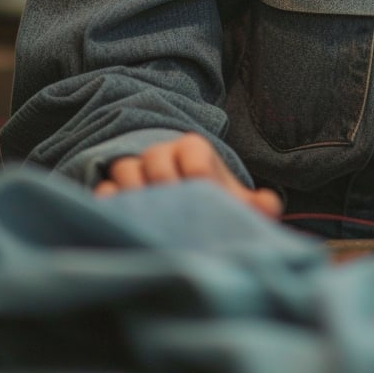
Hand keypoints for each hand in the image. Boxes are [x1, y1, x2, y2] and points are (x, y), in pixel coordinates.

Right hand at [93, 131, 283, 218]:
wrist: (179, 199)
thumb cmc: (210, 199)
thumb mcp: (232, 199)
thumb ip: (255, 204)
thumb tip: (269, 206)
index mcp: (194, 149)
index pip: (194, 154)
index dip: (200, 176)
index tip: (205, 196)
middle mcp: (162, 153)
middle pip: (157, 160)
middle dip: (166, 187)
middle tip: (176, 215)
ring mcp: (134, 168)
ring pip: (127, 170)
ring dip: (136, 195)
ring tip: (150, 222)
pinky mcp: (113, 188)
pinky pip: (105, 189)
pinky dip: (111, 204)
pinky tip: (121, 223)